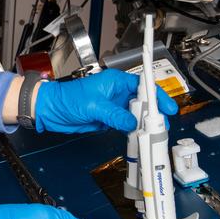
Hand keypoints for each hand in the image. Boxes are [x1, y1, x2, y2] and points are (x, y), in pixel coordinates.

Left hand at [34, 69, 177, 133]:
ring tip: (153, 134)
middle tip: (162, 126)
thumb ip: (115, 115)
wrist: (51, 110)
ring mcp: (114, 106)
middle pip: (143, 102)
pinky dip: (133, 131)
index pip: (144, 86)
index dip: (158, 96)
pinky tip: (138, 137)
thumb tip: (132, 123)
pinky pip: (126, 125)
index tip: (168, 107)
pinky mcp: (109, 119)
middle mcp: (117, 93)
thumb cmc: (66, 98)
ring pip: (135, 115)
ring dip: (144, 124)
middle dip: (154, 114)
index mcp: (116, 81)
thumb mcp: (94, 106)